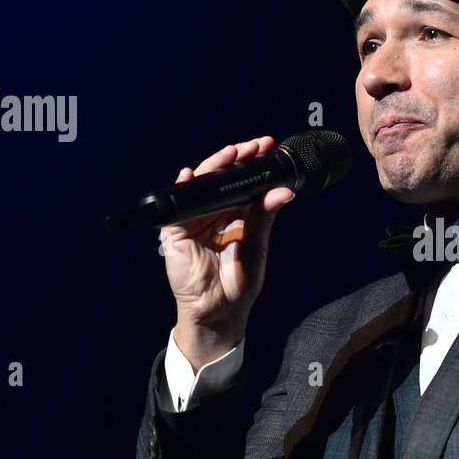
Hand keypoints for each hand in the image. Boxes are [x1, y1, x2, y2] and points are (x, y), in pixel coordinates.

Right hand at [161, 136, 294, 367]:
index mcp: (235, 216)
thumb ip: (264, 217)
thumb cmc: (238, 284)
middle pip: (222, 178)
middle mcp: (214, 213)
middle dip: (236, 159)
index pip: (242, 183)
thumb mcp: (257, 247)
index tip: (266, 148)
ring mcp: (194, 220)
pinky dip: (184, 187)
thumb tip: (282, 191)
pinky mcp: (176, 231)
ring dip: (215, 167)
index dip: (252, 164)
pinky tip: (190, 174)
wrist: (218, 312)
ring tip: (232, 154)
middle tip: (254, 146)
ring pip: (202, 185)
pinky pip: (178, 204)